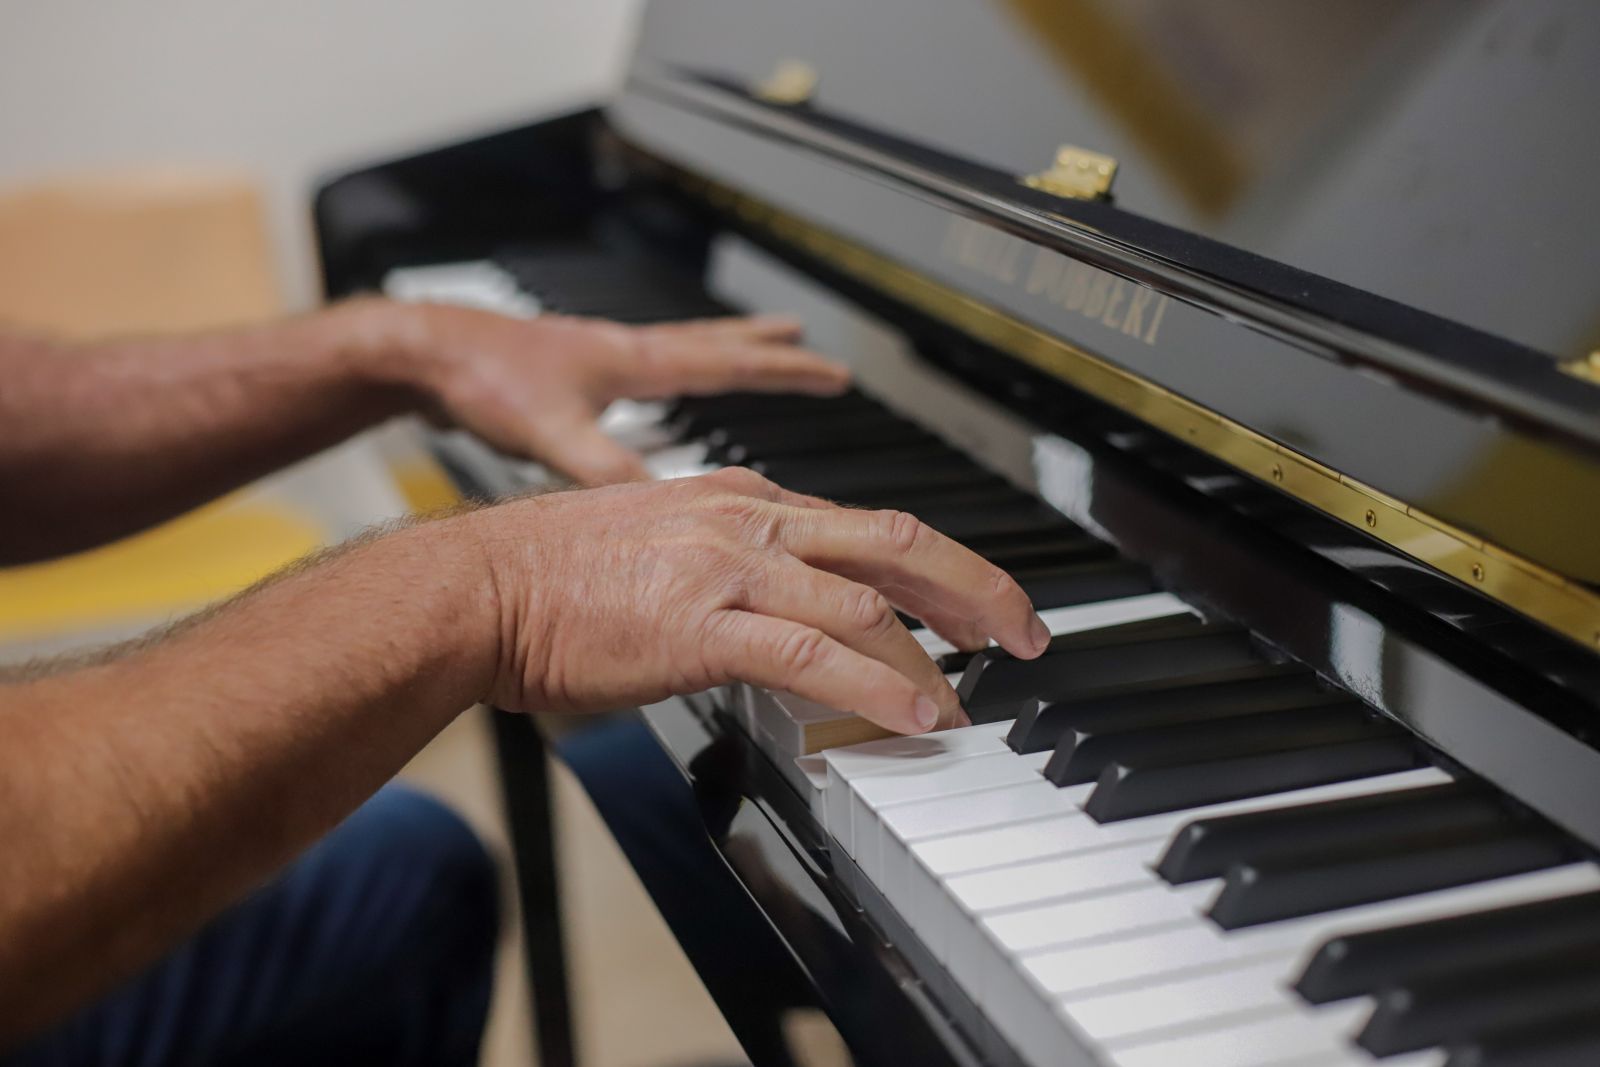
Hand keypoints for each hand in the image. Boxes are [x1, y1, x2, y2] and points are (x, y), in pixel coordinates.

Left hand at [386, 301, 849, 485]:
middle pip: (716, 345)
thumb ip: (609, 469)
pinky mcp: (573, 377)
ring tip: (757, 348)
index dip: (786, 371)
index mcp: (634, 363)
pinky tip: (656, 395)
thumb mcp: (554, 434)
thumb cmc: (481, 380)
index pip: (730, 362)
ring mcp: (599, 360)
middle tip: (810, 344)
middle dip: (768, 348)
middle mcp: (624, 353)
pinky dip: (669, 378)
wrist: (422, 354)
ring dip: (723, 351)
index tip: (833, 373)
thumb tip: (664, 504)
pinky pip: (644, 374)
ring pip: (680, 351)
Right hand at [460, 468, 1050, 733]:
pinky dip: (878, 686)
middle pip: (897, 542)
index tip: (971, 605)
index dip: (935, 567)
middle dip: (975, 587)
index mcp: (741, 499)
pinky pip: (815, 653)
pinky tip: (914, 715)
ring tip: (972, 703)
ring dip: (935, 655)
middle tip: (1023, 632)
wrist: (477, 587)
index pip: (865, 527)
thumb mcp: (659, 546)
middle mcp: (749, 520)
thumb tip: (775, 617)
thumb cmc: (552, 578)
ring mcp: (729, 567)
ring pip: (868, 600)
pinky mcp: (704, 624)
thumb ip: (727, 569)